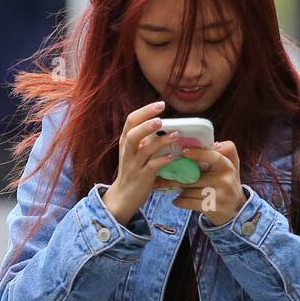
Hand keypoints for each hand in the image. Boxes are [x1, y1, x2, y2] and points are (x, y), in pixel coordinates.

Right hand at [101, 99, 183, 224]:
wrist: (123, 195)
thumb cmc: (133, 170)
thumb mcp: (135, 151)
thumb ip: (145, 139)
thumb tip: (166, 126)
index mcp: (126, 141)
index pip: (131, 120)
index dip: (145, 111)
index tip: (160, 104)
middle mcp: (127, 151)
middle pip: (132, 133)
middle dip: (147, 123)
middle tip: (161, 118)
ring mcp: (134, 164)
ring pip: (143, 149)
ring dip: (160, 141)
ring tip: (176, 134)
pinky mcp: (142, 177)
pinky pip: (152, 166)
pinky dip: (163, 160)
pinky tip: (173, 155)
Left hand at [160, 140, 245, 225]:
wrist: (236, 209)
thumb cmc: (227, 182)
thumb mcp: (230, 164)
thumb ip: (224, 150)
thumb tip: (209, 143)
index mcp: (227, 166)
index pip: (212, 156)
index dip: (197, 153)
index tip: (183, 151)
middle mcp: (225, 180)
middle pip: (193, 176)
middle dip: (176, 176)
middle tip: (161, 174)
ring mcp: (219, 195)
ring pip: (189, 190)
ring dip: (177, 189)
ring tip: (169, 187)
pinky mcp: (212, 208)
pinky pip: (189, 202)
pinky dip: (180, 201)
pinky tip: (176, 200)